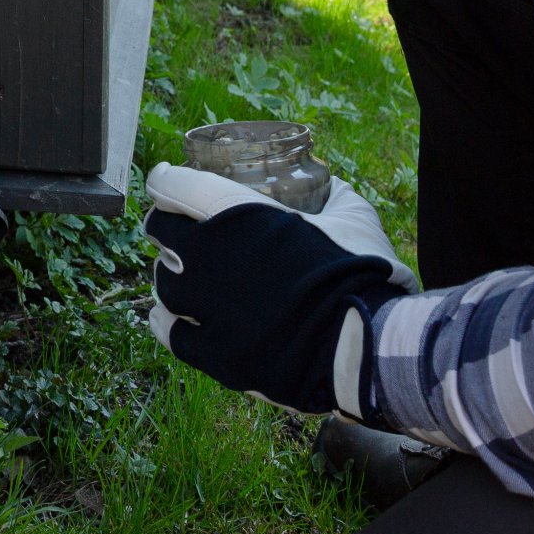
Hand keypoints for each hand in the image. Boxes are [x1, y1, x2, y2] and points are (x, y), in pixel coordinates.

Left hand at [144, 162, 413, 419]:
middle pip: (160, 230)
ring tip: (184, 277)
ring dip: (171, 275)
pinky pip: (168, 331)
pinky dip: (166, 320)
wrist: (372, 347)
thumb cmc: (364, 275)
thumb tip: (328, 184)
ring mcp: (208, 307)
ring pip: (163, 282)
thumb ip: (333, 196)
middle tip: (180, 231)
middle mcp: (211, 257)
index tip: (167, 181)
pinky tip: (173, 316)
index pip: (174, 185)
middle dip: (167, 226)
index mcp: (239, 215)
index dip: (167, 180)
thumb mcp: (354, 219)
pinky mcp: (214, 352)